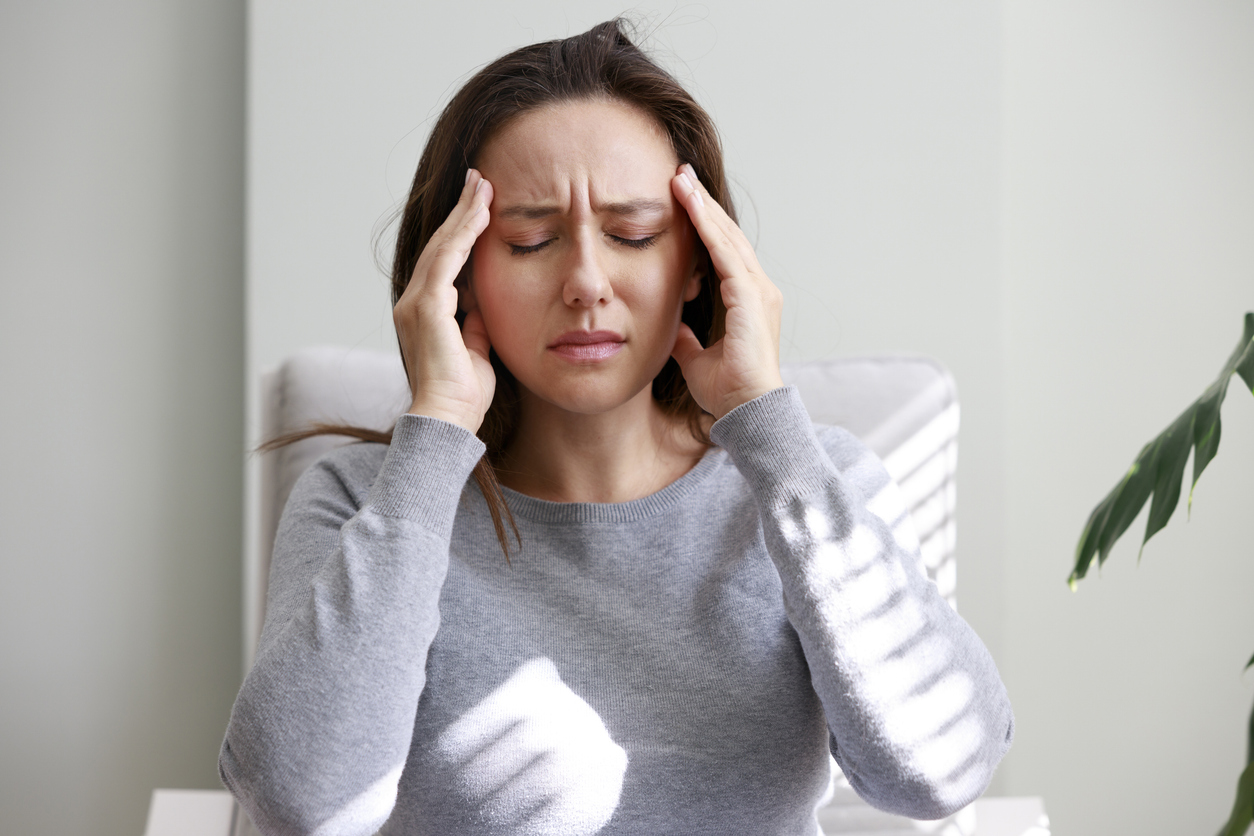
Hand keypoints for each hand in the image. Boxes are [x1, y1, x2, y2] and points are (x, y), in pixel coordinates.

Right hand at [394, 169, 495, 432]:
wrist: (448, 420)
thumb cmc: (463, 395)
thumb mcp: (476, 351)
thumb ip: (475, 326)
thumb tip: (481, 307)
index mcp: (424, 312)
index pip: (445, 262)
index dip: (462, 232)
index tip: (480, 206)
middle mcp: (413, 303)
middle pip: (441, 246)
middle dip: (462, 212)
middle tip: (480, 181)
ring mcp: (416, 304)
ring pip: (443, 247)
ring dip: (464, 214)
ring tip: (483, 186)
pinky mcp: (427, 308)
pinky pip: (446, 261)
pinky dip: (463, 235)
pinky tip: (480, 214)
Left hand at [669, 163, 783, 418]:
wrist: (746, 411)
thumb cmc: (727, 390)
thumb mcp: (696, 357)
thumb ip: (686, 338)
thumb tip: (672, 328)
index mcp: (746, 300)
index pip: (722, 251)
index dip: (702, 224)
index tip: (682, 199)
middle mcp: (757, 289)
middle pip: (726, 236)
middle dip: (702, 204)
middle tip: (679, 173)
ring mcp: (758, 291)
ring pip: (727, 238)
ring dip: (703, 207)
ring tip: (680, 179)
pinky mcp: (750, 299)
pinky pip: (726, 255)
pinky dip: (708, 228)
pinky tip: (691, 207)